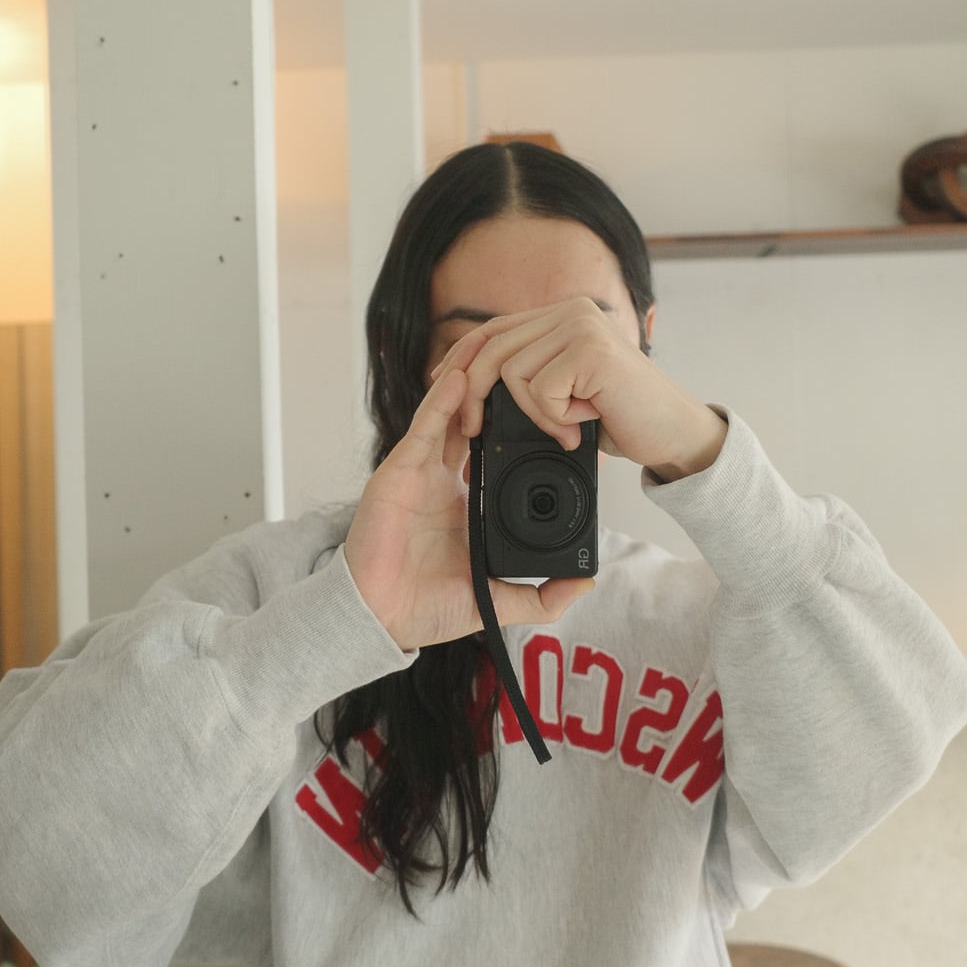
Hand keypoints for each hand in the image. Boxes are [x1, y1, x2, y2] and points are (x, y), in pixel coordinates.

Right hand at [343, 365, 595, 651]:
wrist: (382, 619)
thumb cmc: (426, 609)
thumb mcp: (498, 603)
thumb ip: (540, 597)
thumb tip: (584, 584)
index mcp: (467, 504)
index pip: (498, 455)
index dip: (521, 431)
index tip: (554, 413)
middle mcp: (445, 481)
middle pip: (475, 423)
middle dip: (497, 393)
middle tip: (528, 363)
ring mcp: (421, 472)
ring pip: (450, 415)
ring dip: (471, 380)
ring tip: (498, 347)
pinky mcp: (400, 471)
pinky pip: (424, 429)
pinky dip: (442, 403)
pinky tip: (462, 379)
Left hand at [428, 297, 725, 477]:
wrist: (675, 434)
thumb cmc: (623, 417)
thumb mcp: (569, 391)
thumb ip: (533, 375)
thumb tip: (469, 382)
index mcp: (564, 315)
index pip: (494, 328)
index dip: (461, 358)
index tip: (442, 386)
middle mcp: (572, 311)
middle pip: (492, 348)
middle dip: (476, 395)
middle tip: (478, 431)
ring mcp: (582, 326)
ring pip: (512, 373)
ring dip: (535, 413)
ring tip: (569, 425)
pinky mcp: (590, 350)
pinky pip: (539, 390)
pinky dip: (554, 418)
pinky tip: (586, 422)